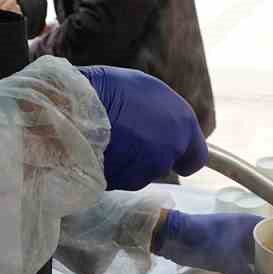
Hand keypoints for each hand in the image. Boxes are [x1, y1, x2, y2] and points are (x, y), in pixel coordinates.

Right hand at [78, 65, 206, 190]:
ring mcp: (146, 171)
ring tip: (110, 140)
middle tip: (130, 137)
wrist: (75, 109)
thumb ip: (165, 114)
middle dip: (152, 155)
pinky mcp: (123, 184)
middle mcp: (170, 151)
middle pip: (165, 164)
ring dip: (131, 163)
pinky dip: (113, 170)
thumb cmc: (110, 89)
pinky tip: (99, 152)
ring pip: (142, 173)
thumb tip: (167, 126)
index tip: (177, 156)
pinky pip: (121, 180)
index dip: (184, 157)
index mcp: (183, 125)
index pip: (196, 157)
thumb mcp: (148, 90)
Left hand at [152, 211, 264, 273]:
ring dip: (268, 263)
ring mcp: (236, 240)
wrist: (175, 238)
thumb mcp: (228, 261)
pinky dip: (254, 268)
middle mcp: (247, 230)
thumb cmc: (205, 241)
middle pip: (270, 242)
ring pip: (258, 252)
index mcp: (251, 223)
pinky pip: (247, 260)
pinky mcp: (227, 251)